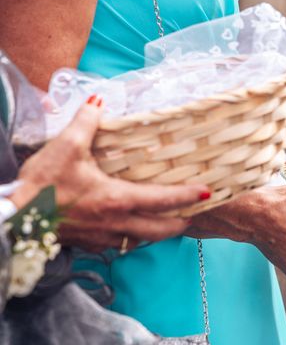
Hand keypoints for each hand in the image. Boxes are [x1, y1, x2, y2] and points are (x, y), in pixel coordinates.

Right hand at [10, 97, 209, 251]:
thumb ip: (87, 122)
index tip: (208, 193)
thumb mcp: (66, 147)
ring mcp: (104, 237)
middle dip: (181, 222)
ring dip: (159, 231)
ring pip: (142, 239)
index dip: (188, 196)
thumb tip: (98, 100)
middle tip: (194, 212)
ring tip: (169, 219)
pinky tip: (131, 225)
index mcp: (118, 200)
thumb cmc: (41, 186)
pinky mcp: (91, 243)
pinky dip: (134, 235)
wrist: (14, 219)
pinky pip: (121, 243)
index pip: (164, 200)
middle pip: (161, 230)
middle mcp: (117, 223)